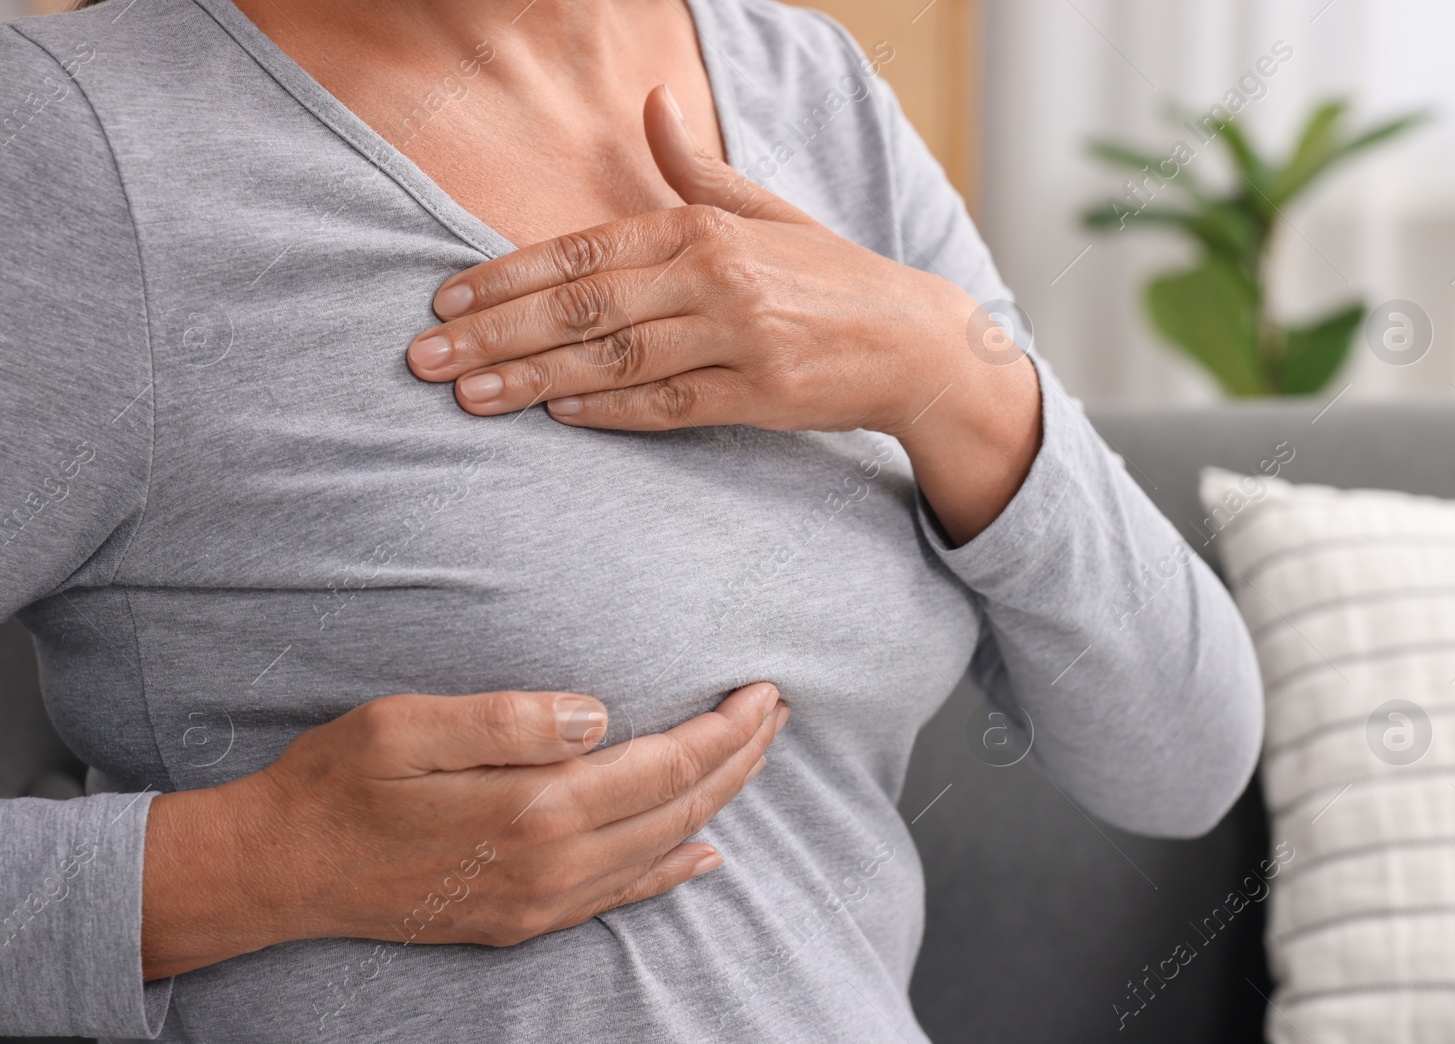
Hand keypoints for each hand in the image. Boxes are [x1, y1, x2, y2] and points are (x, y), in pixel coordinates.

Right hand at [141, 683, 787, 978]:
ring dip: (717, 802)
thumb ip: (508, 719)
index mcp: (532, 809)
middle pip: (678, 809)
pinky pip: (621, 896)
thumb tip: (597, 712)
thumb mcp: (406, 725)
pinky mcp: (522, 921)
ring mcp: (539, 903)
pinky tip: (702, 855)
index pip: (665, 765)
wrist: (280, 872)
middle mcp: (550, 867)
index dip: (723, 730)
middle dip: (738, 759)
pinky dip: (671, 870)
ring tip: (753, 758)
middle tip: (777, 713)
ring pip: (661, 850)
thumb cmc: (337, 783)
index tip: (762, 693)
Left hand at [407, 84, 1041, 544]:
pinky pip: (669, 406)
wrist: (914, 338)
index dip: (508, 275)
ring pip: (615, 359)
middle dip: (495, 333)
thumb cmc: (829, 274)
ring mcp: (740, 340)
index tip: (446, 297)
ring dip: (533, 379)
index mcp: (706, 229)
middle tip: (425, 356)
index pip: (584, 249)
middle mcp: (717, 279)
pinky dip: (609, 413)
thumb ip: (695, 169)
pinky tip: (555, 416)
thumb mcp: (765, 209)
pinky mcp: (761, 396)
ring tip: (467, 396)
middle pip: (583, 307)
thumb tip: (650, 102)